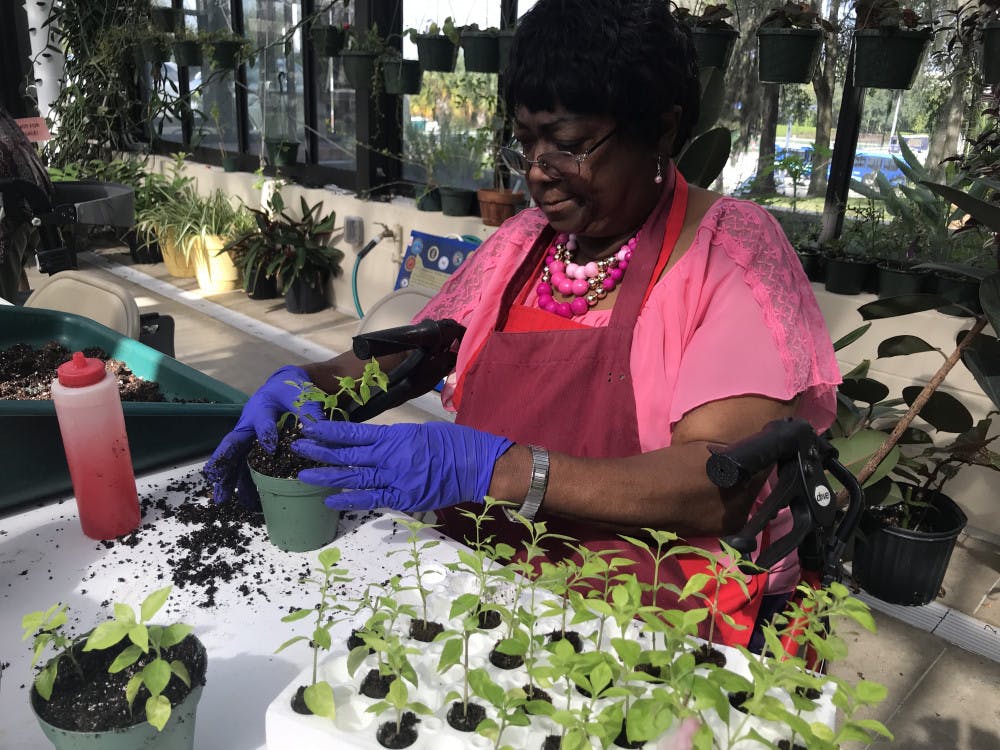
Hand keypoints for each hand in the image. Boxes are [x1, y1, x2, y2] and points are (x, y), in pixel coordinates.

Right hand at [203, 365, 322, 505]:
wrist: (282, 387)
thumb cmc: (291, 391)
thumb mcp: (301, 396)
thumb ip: (310, 414)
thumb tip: (324, 435)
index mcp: (262, 408)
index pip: (263, 421)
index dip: (267, 434)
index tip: (272, 449)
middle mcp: (248, 423)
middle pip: (233, 443)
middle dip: (224, 461)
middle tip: (216, 478)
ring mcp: (246, 437)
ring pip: (234, 459)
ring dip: (228, 479)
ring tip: (222, 499)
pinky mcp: (250, 447)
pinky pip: (243, 466)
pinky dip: (243, 483)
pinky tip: (247, 501)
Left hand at [292, 420, 512, 512]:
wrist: (476, 465)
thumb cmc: (453, 444)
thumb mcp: (420, 432)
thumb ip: (394, 439)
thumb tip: (374, 445)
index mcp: (394, 436)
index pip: (354, 433)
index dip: (329, 432)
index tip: (310, 428)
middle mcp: (390, 457)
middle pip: (348, 455)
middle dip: (320, 451)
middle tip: (297, 448)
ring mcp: (395, 479)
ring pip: (354, 477)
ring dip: (328, 476)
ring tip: (305, 473)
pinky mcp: (403, 497)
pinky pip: (372, 499)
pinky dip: (351, 500)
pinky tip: (332, 499)